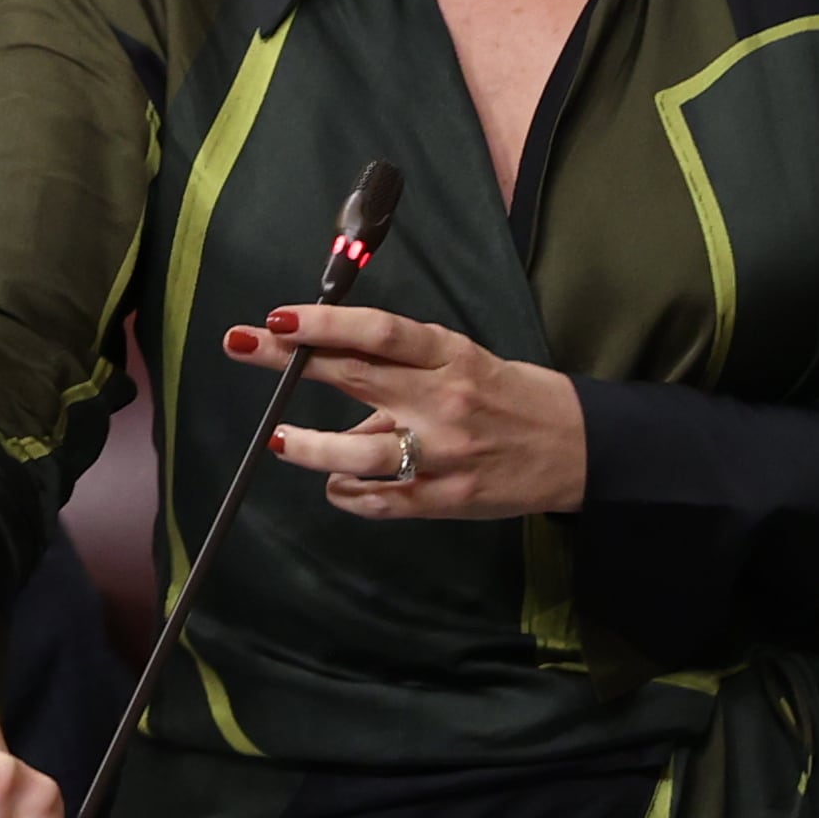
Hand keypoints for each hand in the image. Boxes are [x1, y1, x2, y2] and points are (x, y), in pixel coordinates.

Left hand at [229, 304, 587, 516]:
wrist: (577, 447)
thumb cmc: (506, 394)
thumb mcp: (460, 361)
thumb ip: (400, 367)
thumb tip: (329, 368)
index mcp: (448, 355)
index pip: (379, 332)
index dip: (324, 323)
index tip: (278, 317)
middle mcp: (442, 400)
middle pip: (354, 376)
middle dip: (289, 359)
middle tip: (241, 344)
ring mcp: (444, 453)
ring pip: (361, 452)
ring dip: (311, 447)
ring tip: (279, 439)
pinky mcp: (447, 498)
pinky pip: (382, 500)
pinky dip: (348, 494)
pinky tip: (334, 485)